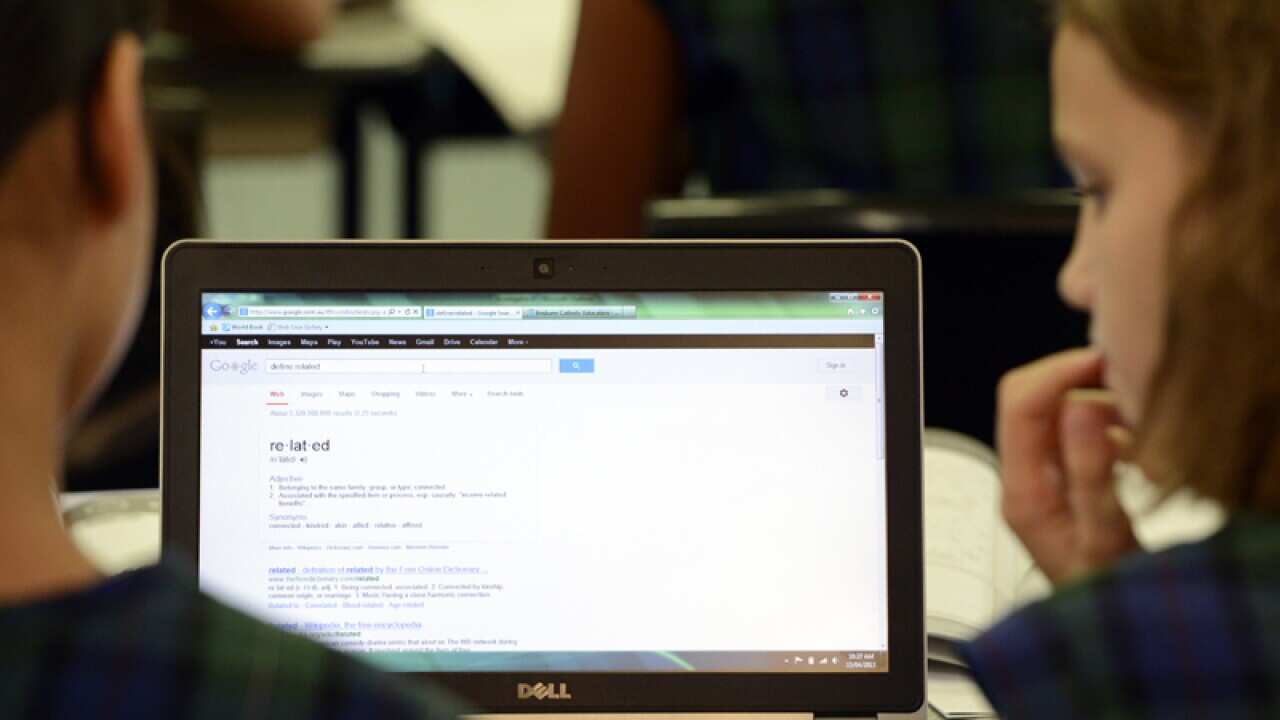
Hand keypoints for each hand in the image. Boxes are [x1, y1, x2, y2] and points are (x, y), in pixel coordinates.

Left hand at [996, 348, 1140, 583]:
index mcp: (1022, 491)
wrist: (1112, 634)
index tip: (1105, 361)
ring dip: (1100, 403)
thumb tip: (1079, 409)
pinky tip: (1137, 447)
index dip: (1059, 372)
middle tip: (1130, 384)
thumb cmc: (1108, 598)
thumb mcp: (1107, 539)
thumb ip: (1092, 474)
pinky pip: (1081, 433)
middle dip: (1081, 382)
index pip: (1019, 401)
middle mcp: (1024, 479)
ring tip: (1140, 423)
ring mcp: (1044, 479)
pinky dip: (1110, 426)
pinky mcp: (1066, 481)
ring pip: (1060, 412)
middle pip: (1035, 398)